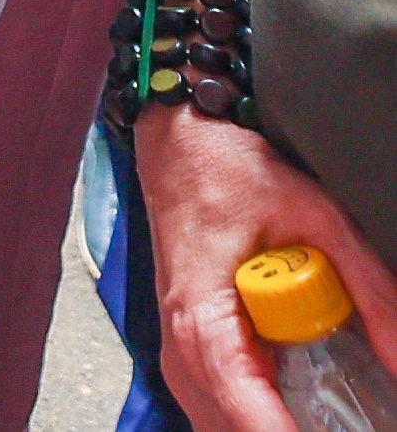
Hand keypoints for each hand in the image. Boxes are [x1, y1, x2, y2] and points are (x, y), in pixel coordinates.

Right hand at [136, 105, 396, 431]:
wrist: (179, 148)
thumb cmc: (227, 174)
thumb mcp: (319, 221)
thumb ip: (373, 293)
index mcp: (204, 324)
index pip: (253, 420)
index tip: (348, 430)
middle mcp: (182, 352)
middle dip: (296, 430)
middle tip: (356, 417)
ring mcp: (180, 358)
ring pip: (224, 429)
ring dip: (279, 423)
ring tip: (334, 411)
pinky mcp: (190, 355)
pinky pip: (222, 413)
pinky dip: (262, 418)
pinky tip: (304, 408)